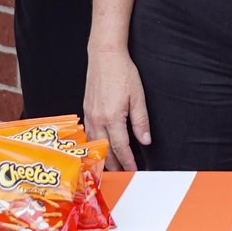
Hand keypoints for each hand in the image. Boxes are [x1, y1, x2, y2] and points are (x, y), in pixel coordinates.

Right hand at [83, 48, 151, 169]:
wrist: (104, 55)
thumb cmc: (122, 72)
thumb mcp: (138, 97)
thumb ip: (141, 121)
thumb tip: (145, 140)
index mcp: (112, 118)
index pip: (121, 148)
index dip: (128, 161)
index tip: (134, 170)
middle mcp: (97, 119)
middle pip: (105, 150)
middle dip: (114, 165)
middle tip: (123, 175)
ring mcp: (89, 115)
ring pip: (94, 144)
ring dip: (103, 157)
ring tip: (112, 166)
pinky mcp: (86, 110)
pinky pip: (89, 134)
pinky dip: (94, 145)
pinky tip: (100, 147)